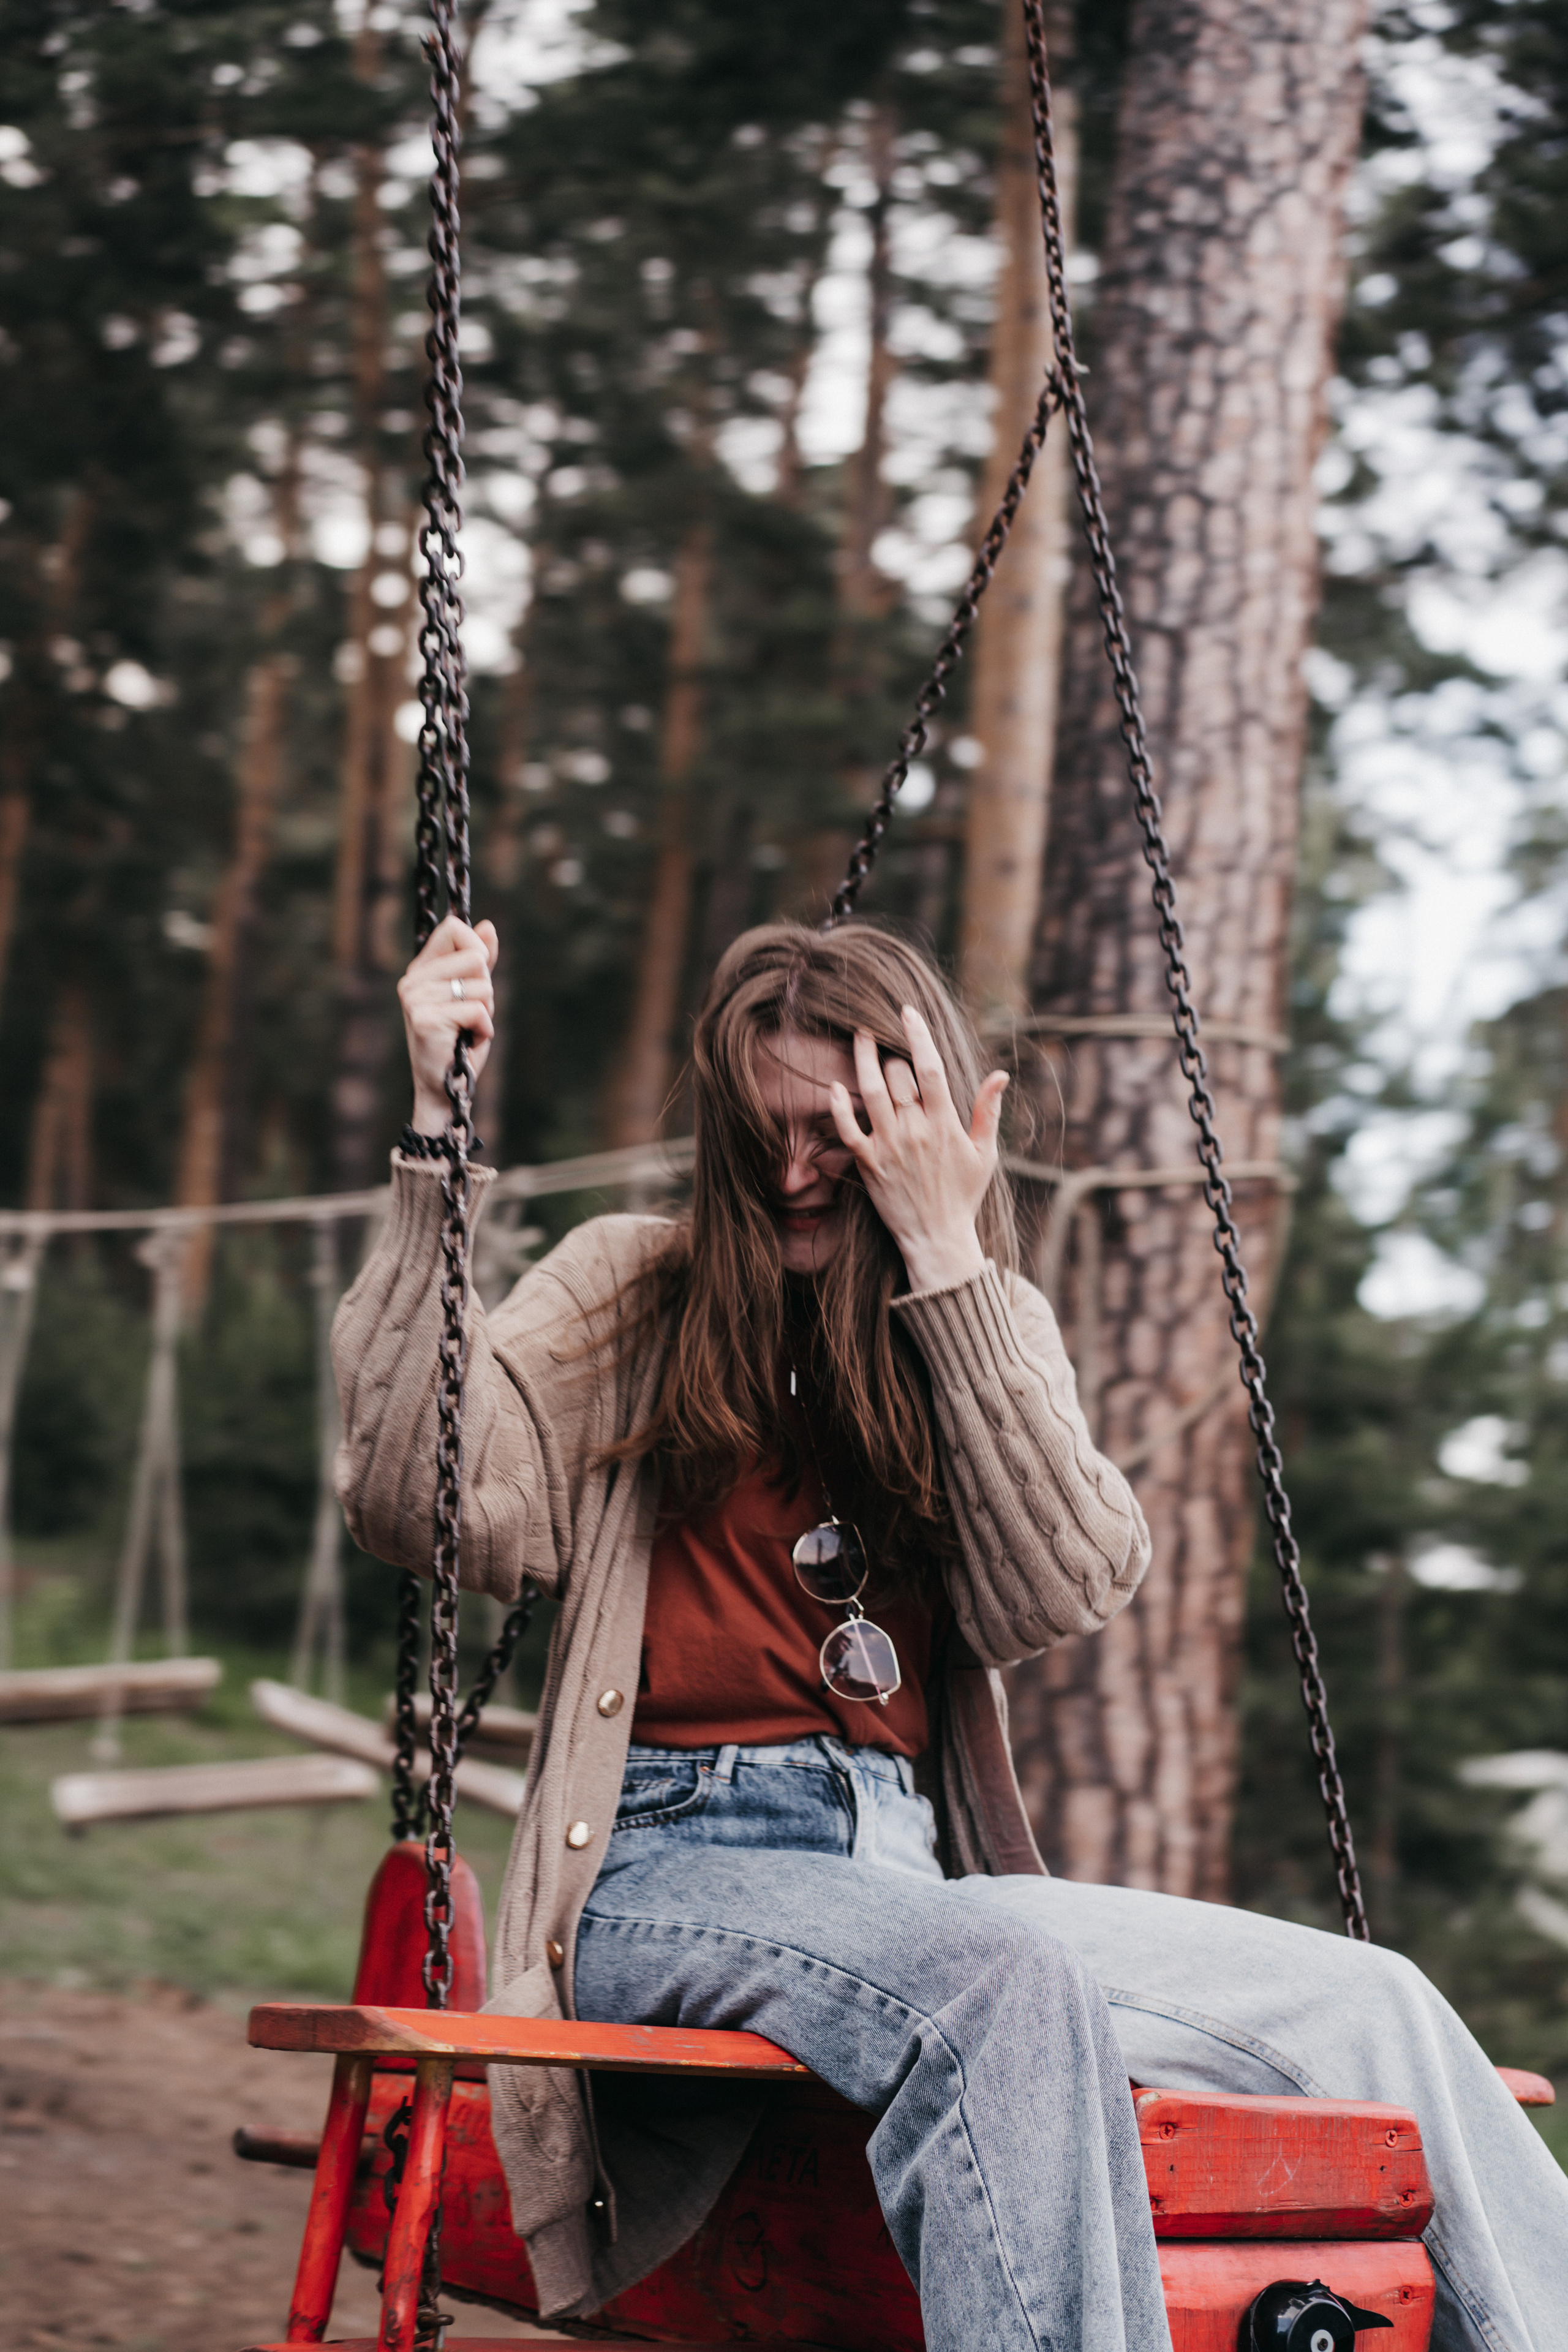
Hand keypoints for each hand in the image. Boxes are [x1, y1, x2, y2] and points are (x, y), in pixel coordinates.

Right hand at [396, 915, 498, 1134]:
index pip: (453, 928)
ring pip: (481, 985)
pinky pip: (477, 1010)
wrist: (444, 1088)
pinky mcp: (425, 1019)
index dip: (477, 945)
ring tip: (467, 1029)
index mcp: (421, 969)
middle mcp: (412, 980)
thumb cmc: (459, 1042)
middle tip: (472, 1014)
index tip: (480, 972)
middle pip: (475, 956)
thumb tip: (488, 926)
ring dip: (486, 1011)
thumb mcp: (473, 996)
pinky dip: (484, 1029)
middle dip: (487, 987)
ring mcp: (415, 999)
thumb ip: (480, 962)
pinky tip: (468, 1042)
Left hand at [828, 1005, 1007, 1291]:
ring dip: (861, 1061)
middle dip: (892, 1051)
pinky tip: (833, 1085)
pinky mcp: (868, 1164)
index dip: (918, 1035)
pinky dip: (838, 1107)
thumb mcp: (984, 1154)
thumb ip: (987, 1112)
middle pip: (898, 1076)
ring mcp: (889, 1147)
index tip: (907, 1012)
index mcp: (944, 1124)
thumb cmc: (962, 1194)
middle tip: (885, 1035)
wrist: (937, 1238)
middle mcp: (915, 1131)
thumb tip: (1000, 1074)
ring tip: (857, 1036)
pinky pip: (847, 1130)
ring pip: (870, 1094)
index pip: (929, 1069)